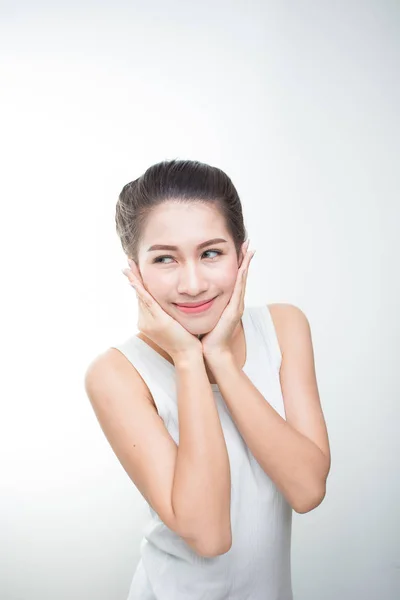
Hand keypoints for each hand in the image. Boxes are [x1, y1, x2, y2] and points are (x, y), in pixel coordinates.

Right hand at [121, 260, 201, 359]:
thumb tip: (172, 302)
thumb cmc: (185, 341)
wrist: (187, 355)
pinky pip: (147, 302)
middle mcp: (144, 321)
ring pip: (140, 296)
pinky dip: (140, 290)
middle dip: (133, 277)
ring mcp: (149, 321)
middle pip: (138, 295)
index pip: (141, 298)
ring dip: (134, 280)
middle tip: (128, 262)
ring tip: (128, 266)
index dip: (137, 283)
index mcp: (147, 321)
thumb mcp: (173, 324)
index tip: (133, 271)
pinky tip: (134, 281)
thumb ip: (168, 313)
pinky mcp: (158, 321)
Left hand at [200, 240, 254, 359]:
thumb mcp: (203, 313)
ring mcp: (237, 305)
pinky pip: (239, 290)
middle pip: (241, 275)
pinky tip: (243, 266)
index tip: (238, 248)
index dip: (237, 263)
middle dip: (244, 258)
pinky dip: (242, 277)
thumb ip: (201, 302)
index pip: (233, 277)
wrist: (211, 351)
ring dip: (246, 264)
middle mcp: (235, 301)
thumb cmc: (205, 334)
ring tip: (249, 248)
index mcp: (228, 300)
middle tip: (247, 242)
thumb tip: (192, 293)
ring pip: (242, 279)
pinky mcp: (235, 310)